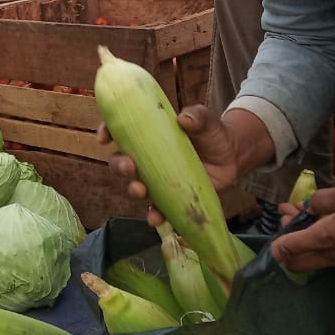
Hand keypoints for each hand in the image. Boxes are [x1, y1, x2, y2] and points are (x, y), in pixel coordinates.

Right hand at [97, 104, 249, 226]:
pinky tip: (155, 218)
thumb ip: (197, 116)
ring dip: (132, 189)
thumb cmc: (212, 134)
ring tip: (139, 190)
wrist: (230, 157)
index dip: (107, 132)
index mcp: (148, 134)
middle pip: (121, 162)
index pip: (120, 131)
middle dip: (118, 165)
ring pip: (135, 186)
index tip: (104, 137)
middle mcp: (146, 158)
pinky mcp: (169, 197)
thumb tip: (184, 119)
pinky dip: (153, 215)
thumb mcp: (205, 120)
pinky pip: (156, 209)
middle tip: (128, 166)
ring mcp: (157, 179)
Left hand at [271, 186, 334, 271]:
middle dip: (286, 242)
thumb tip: (306, 207)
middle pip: (294, 263)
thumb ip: (320, 200)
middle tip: (294, 217)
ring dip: (303, 242)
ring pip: (310, 261)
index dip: (277, 237)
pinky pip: (327, 259)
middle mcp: (330, 256)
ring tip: (310, 215)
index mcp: (324, 238)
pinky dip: (319, 245)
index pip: (286, 250)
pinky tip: (327, 225)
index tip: (284, 214)